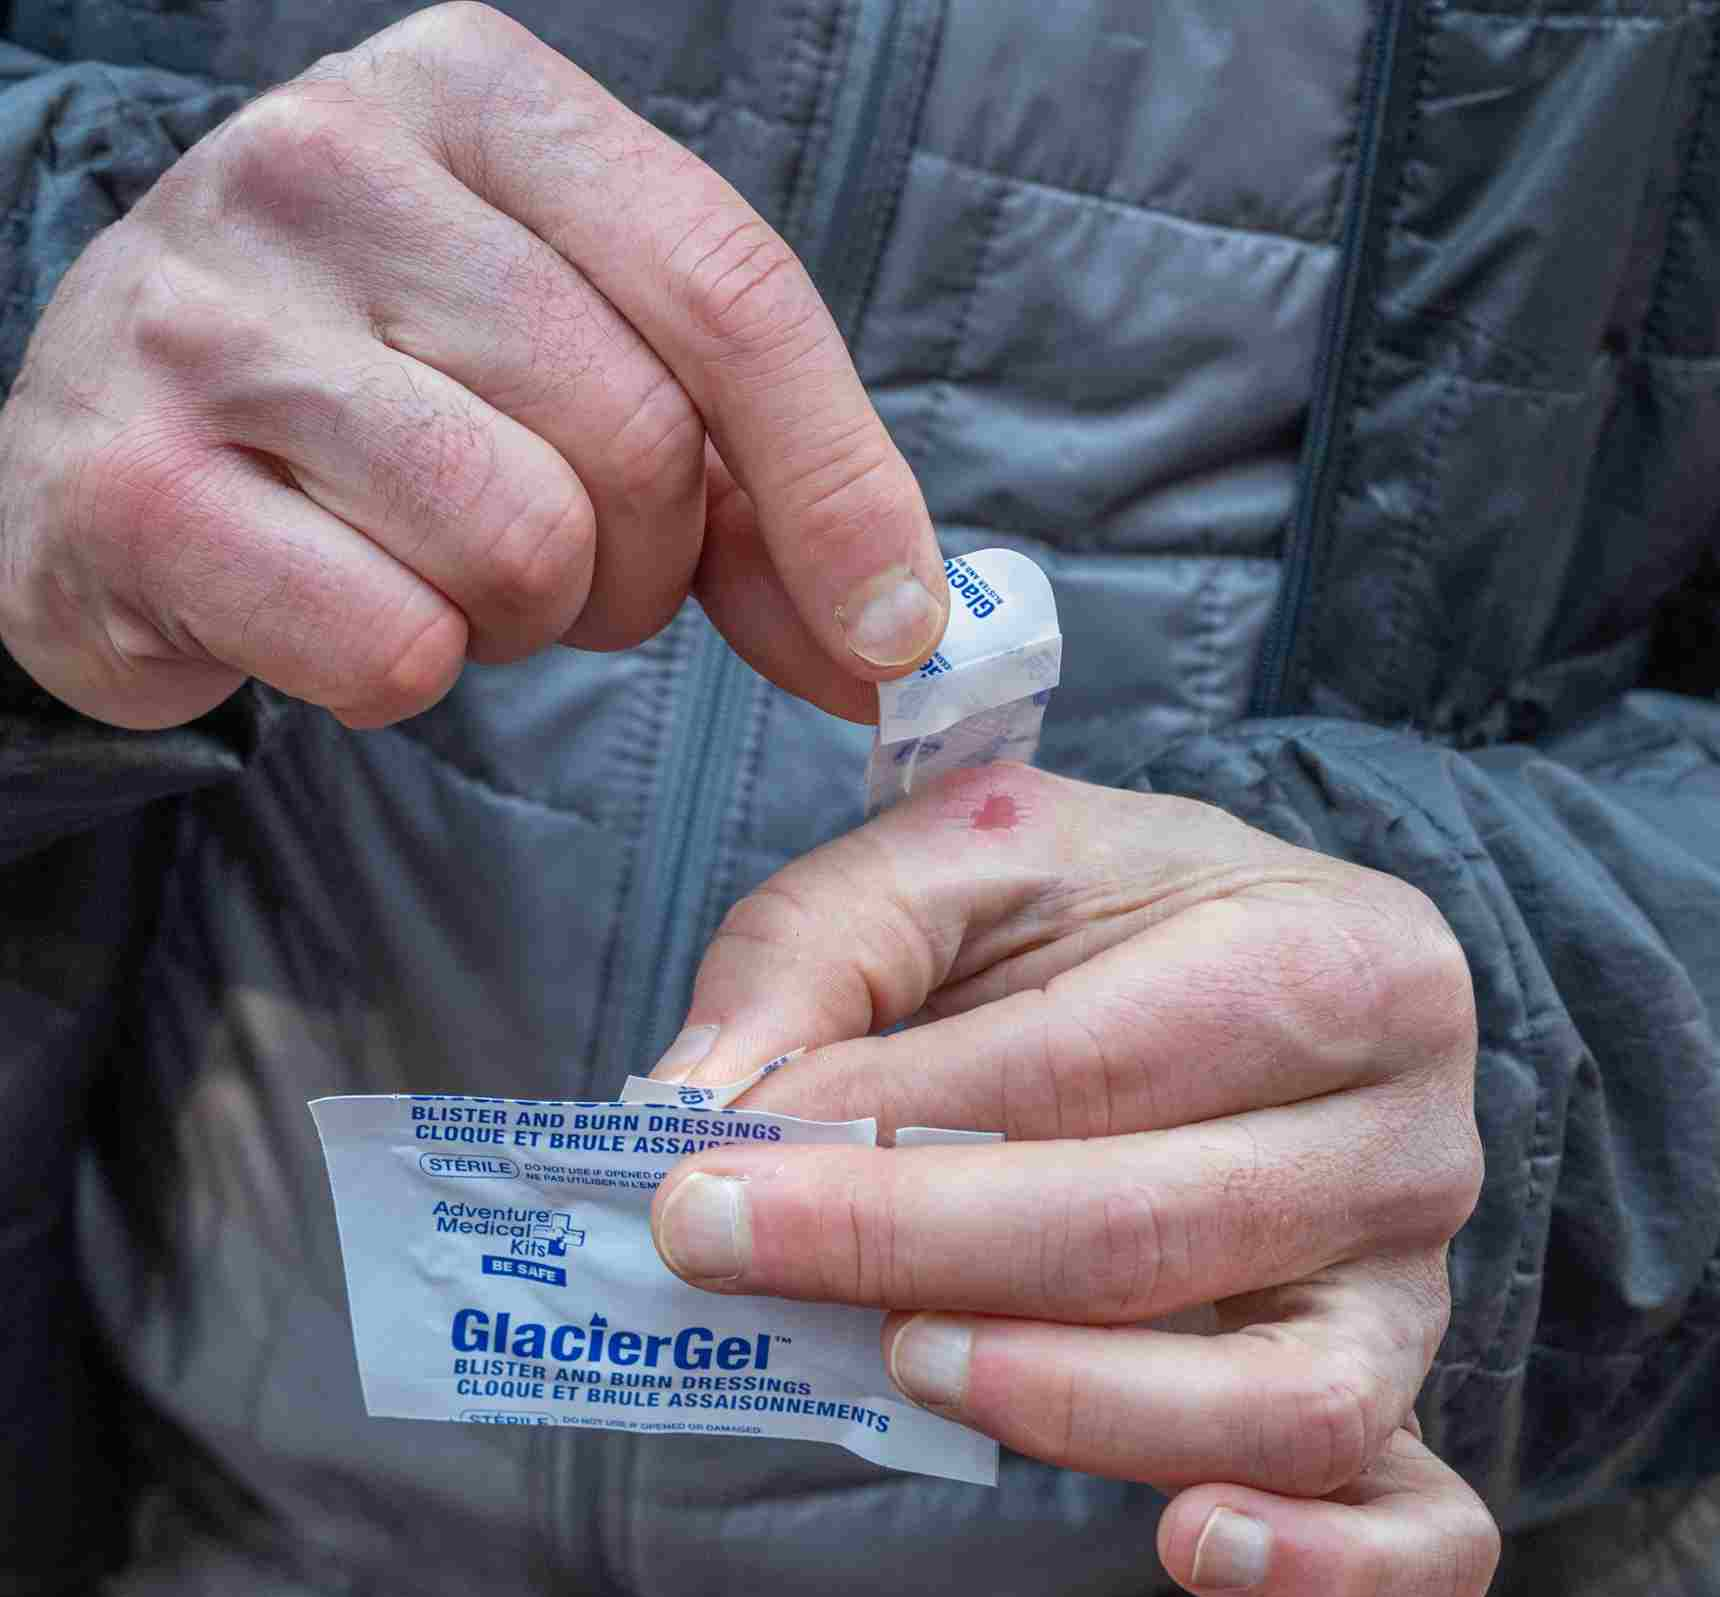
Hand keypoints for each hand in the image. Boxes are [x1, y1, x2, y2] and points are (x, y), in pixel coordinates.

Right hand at [0, 3, 945, 729]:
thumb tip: (897, 639)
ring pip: (519, 543)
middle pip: (637, 437)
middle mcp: (328, 161)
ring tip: (437, 567)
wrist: (118, 449)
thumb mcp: (585, 376)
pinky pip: (392, 644)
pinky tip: (337, 607)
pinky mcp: (131, 484)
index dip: (839, 485)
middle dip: (641, 562)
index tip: (893, 630)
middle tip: (564, 561)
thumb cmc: (390, 404)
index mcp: (477, 96)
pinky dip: (402, 672)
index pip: (732, 289)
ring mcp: (209, 315)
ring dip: (522, 617)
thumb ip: (754, 487)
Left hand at [648, 764, 1499, 1596]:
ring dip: (1063, 1401)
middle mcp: (1406, 1132)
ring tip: (900, 1361)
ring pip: (1273, 1399)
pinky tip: (1188, 1546)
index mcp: (1336, 953)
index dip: (887, 1124)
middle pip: (1153, 1232)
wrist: (1244, 956)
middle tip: (724, 1250)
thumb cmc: (1107, 908)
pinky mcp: (1391, 1400)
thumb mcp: (966, 854)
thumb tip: (692, 1103)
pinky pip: (1413, 1527)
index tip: (708, 1164)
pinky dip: (1319, 1569)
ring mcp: (1412, 1285)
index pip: (1092, 1065)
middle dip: (906, 1249)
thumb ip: (825, 947)